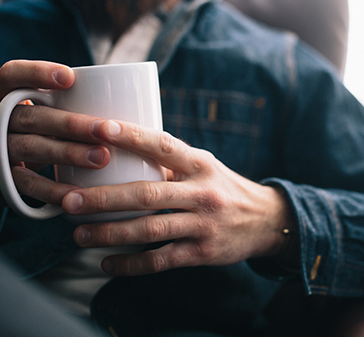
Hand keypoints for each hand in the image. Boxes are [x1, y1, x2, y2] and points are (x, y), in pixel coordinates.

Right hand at [0, 60, 110, 206]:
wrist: (15, 159)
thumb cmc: (46, 126)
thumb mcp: (49, 108)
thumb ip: (70, 101)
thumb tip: (124, 95)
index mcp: (8, 95)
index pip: (12, 75)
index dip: (36, 73)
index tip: (70, 78)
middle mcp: (1, 119)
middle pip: (32, 117)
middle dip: (71, 124)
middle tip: (105, 130)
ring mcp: (1, 148)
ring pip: (31, 147)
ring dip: (68, 153)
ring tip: (102, 158)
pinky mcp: (6, 177)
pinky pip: (27, 184)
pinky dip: (53, 189)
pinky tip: (79, 190)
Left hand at [63, 120, 296, 275]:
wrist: (264, 219)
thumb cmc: (223, 186)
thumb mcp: (205, 166)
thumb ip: (172, 161)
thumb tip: (126, 149)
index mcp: (200, 164)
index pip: (163, 145)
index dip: (132, 136)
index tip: (99, 129)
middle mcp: (202, 192)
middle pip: (147, 194)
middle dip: (105, 198)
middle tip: (69, 201)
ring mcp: (203, 224)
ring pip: (150, 230)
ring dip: (110, 234)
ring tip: (79, 234)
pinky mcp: (203, 252)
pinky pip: (161, 260)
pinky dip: (131, 265)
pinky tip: (107, 263)